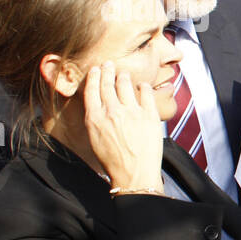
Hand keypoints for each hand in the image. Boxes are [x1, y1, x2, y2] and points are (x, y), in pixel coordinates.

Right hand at [84, 64, 163, 190]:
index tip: (96, 69)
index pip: (91, 89)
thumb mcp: (95, 138)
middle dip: (107, 70)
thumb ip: (95, 118)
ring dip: (124, 77)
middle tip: (109, 64)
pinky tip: (142, 85)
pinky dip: (143, 86)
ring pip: (125, 84)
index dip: (94, 76)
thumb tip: (99, 104)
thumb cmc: (113, 161)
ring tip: (124, 74)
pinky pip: (146, 93)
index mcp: (95, 118)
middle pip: (107, 83)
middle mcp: (112, 111)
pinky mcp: (149, 115)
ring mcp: (131, 112)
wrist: (135, 175)